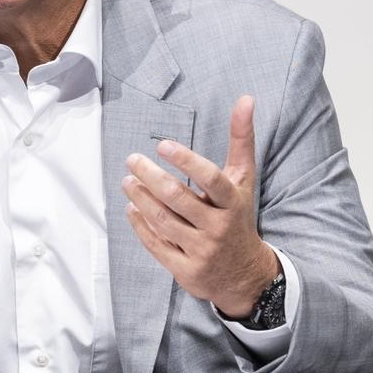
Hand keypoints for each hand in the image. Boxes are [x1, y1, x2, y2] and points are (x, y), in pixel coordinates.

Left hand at [122, 95, 279, 317]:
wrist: (244, 273)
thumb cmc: (237, 216)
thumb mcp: (243, 180)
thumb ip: (241, 140)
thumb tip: (245, 99)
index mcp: (233, 203)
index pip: (210, 179)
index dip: (186, 161)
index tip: (162, 144)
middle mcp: (218, 227)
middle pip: (178, 198)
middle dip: (151, 177)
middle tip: (132, 159)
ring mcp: (201, 250)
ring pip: (164, 221)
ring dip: (140, 199)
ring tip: (127, 181)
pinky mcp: (185, 269)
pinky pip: (156, 245)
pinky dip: (140, 225)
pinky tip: (131, 208)